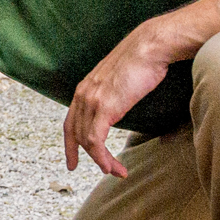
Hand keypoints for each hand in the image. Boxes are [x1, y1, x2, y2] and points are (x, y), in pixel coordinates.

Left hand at [62, 19, 178, 177]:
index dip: (70, 145)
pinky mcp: (105, 107)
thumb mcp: (119, 80)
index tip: (72, 163)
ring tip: (117, 171)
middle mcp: (83, 95)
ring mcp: (92, 101)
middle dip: (90, 158)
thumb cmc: (141, 62)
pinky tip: (111, 167)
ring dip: (102, 161)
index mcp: (84, 88)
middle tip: (108, 171)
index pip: (70, 123)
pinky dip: (102, 158)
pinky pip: (96, 140)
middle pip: (77, 135)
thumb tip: (117, 104)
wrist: (149, 47)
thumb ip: (112, 94)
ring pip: (87, 141)